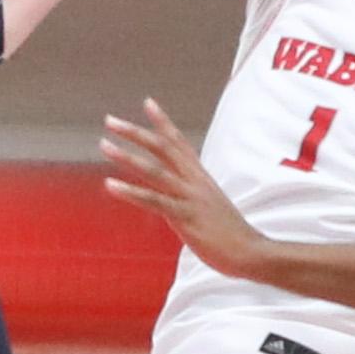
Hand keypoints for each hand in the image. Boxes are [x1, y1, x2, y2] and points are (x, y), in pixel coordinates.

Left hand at [100, 100, 265, 276]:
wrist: (251, 251)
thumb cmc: (229, 233)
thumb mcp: (209, 207)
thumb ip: (190, 197)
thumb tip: (173, 200)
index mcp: (200, 177)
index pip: (179, 142)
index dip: (163, 122)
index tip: (148, 102)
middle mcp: (195, 181)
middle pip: (163, 147)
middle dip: (135, 132)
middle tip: (109, 120)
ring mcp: (190, 197)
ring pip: (155, 170)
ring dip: (127, 156)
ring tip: (104, 144)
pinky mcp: (186, 217)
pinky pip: (155, 201)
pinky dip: (131, 192)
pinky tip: (110, 184)